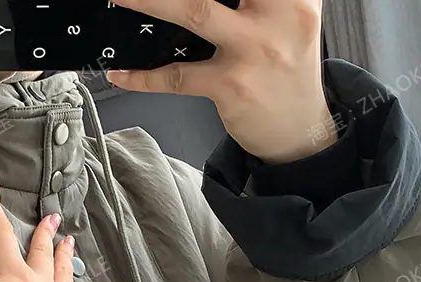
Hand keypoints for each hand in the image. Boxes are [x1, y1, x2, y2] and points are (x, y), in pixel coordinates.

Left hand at [105, 0, 336, 163]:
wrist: (299, 130)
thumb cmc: (287, 69)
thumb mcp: (292, 18)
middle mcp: (279, 15)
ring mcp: (253, 51)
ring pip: (194, 11)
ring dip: (149, 1)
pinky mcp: (230, 86)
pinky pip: (177, 77)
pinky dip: (144, 78)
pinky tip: (121, 74)